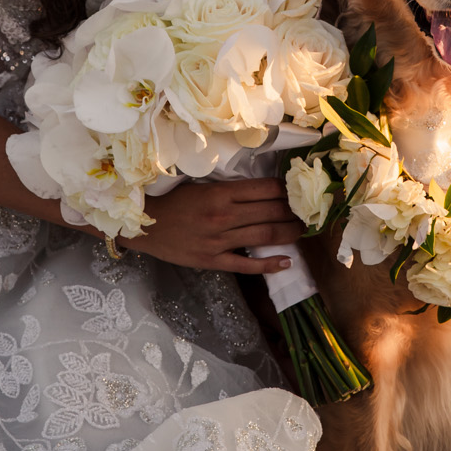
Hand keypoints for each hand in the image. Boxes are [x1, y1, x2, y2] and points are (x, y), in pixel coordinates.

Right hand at [122, 178, 302, 274]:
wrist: (142, 226)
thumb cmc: (171, 201)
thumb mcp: (200, 186)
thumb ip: (228, 189)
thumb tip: (261, 188)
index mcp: (220, 193)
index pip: (265, 189)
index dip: (286, 190)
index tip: (297, 190)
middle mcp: (222, 215)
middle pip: (270, 212)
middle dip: (294, 211)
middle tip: (308, 211)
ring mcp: (218, 240)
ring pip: (264, 235)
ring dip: (289, 233)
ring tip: (303, 230)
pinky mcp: (212, 261)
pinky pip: (246, 264)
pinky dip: (269, 264)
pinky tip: (286, 262)